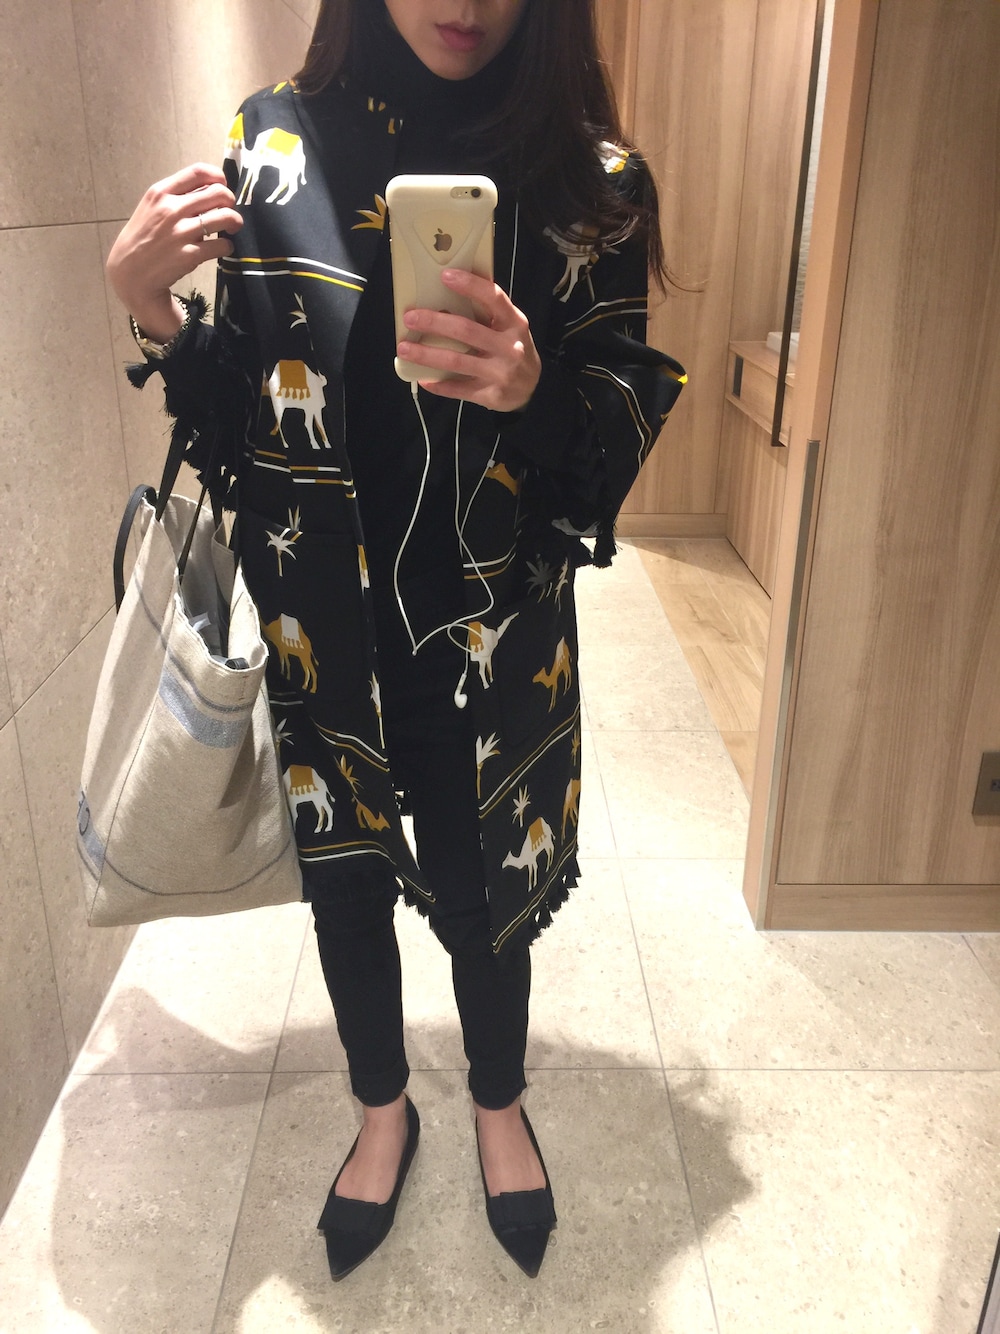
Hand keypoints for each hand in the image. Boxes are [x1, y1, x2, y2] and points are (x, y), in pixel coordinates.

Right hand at [106, 164, 242, 341]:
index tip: (222, 185)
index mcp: (161, 193)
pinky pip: (222, 245)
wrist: (130, 272)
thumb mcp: (152, 208)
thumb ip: (176, 196)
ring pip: (226, 217)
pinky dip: (228, 246)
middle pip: (218, 193)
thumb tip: (208, 188)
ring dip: (235, 222)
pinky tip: (222, 247)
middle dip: (230, 201)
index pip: (197, 172)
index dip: (218, 177)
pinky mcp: (189, 255)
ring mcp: (180, 233)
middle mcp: (171, 209)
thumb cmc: (144, 237)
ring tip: (232, 228)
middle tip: (228, 211)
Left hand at [398, 269, 541, 411]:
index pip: (493, 298)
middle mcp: (510, 347)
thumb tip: (448, 294)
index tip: (445, 276)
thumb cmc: (514, 350)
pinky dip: (438, 384)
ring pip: (456, 361)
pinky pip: (458, 389)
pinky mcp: (491, 395)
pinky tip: (422, 378)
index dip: (470, 285)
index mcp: (514, 323)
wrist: (533, 390)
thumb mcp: (511, 328)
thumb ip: (489, 314)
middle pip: (466, 330)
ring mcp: (500, 373)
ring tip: (404, 349)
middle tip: (410, 318)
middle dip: (434, 322)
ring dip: (426, 355)